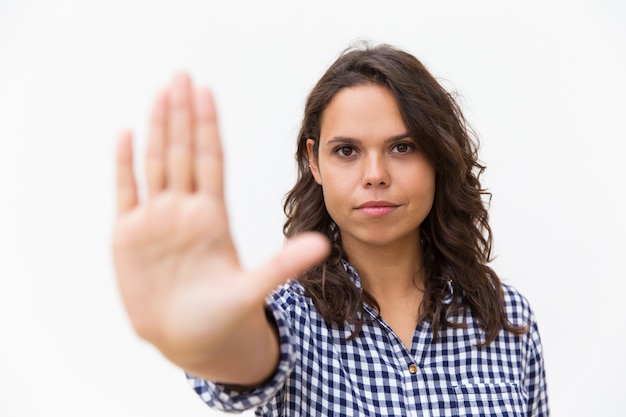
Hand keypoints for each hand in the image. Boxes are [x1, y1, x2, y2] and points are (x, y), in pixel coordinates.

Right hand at [112, 73, 328, 379]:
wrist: (191, 342)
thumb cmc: (224, 317)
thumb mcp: (253, 288)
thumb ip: (283, 264)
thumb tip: (323, 244)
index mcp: (213, 217)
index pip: (210, 160)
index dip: (208, 125)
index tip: (207, 91)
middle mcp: (184, 210)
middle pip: (182, 152)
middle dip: (181, 113)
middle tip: (181, 75)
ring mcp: (156, 220)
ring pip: (155, 163)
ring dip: (156, 127)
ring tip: (159, 92)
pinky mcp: (129, 236)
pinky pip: (126, 191)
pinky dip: (124, 163)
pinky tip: (126, 133)